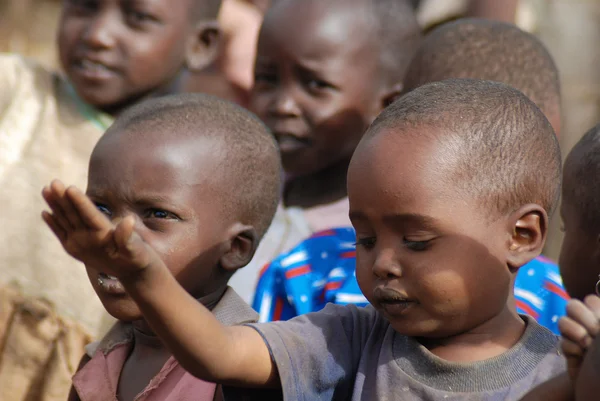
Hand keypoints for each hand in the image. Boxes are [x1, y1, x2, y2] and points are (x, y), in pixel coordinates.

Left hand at [41, 180, 163, 281]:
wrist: (132, 274)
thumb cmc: (138, 257)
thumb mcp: (138, 248)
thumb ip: (128, 236)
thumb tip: (129, 221)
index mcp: (103, 237)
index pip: (89, 216)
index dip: (79, 202)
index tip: (69, 188)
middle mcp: (87, 241)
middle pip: (73, 216)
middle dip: (62, 199)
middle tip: (53, 182)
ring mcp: (78, 246)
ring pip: (64, 221)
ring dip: (55, 206)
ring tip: (46, 189)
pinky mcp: (74, 249)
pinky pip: (61, 233)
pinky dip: (53, 223)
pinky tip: (45, 212)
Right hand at [558, 295, 599, 381]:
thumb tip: (599, 287)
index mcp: (598, 314)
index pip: (590, 300)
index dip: (594, 308)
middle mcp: (586, 322)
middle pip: (571, 305)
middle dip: (583, 317)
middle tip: (594, 332)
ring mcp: (574, 335)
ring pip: (563, 322)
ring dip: (576, 332)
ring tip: (587, 345)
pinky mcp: (567, 350)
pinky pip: (563, 343)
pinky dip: (573, 349)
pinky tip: (582, 356)